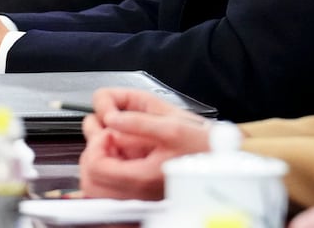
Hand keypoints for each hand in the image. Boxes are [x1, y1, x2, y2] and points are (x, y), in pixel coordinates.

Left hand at [77, 88, 213, 200]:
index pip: (97, 167)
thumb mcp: (172, 126)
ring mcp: (137, 197)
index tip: (109, 129)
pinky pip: (109, 190)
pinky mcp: (140, 196)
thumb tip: (111, 117)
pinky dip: (107, 170)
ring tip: (114, 144)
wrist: (222, 163)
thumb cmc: (203, 147)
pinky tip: (120, 155)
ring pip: (97, 187)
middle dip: (93, 153)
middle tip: (107, 135)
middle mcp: (137, 194)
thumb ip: (137, 122)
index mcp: (143, 178)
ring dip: (98, 161)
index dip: (96, 144)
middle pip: (91, 181)